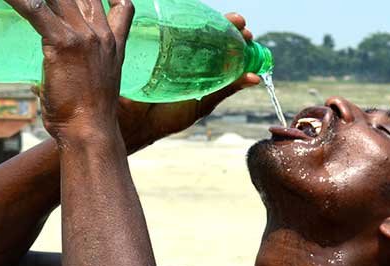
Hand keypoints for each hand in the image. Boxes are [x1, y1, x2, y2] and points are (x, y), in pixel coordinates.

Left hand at [6, 0, 134, 139]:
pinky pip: (36, 8)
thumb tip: (41, 84)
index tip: (99, 0)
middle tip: (49, 4)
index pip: (121, 7)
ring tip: (18, 0)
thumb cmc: (86, 118)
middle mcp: (102, 35)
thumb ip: (71, 76)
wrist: (92, 132)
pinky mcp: (63, 43)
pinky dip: (17, 1)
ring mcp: (84, 37)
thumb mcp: (91, 89)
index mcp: (113, 46)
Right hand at [116, 13, 261, 152]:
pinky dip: (180, 20)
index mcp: (199, 68)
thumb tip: (255, 78)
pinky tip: (191, 20)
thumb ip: (226, 90)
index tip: (248, 34)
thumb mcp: (202, 103)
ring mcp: (168, 48)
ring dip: (211, 21)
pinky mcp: (151, 44)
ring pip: (191, 28)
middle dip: (226, 25)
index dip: (235, 38)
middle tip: (239, 24)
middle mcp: (185, 54)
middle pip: (209, 33)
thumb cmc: (168, 117)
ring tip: (230, 21)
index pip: (221, 48)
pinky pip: (164, 29)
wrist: (135, 122)